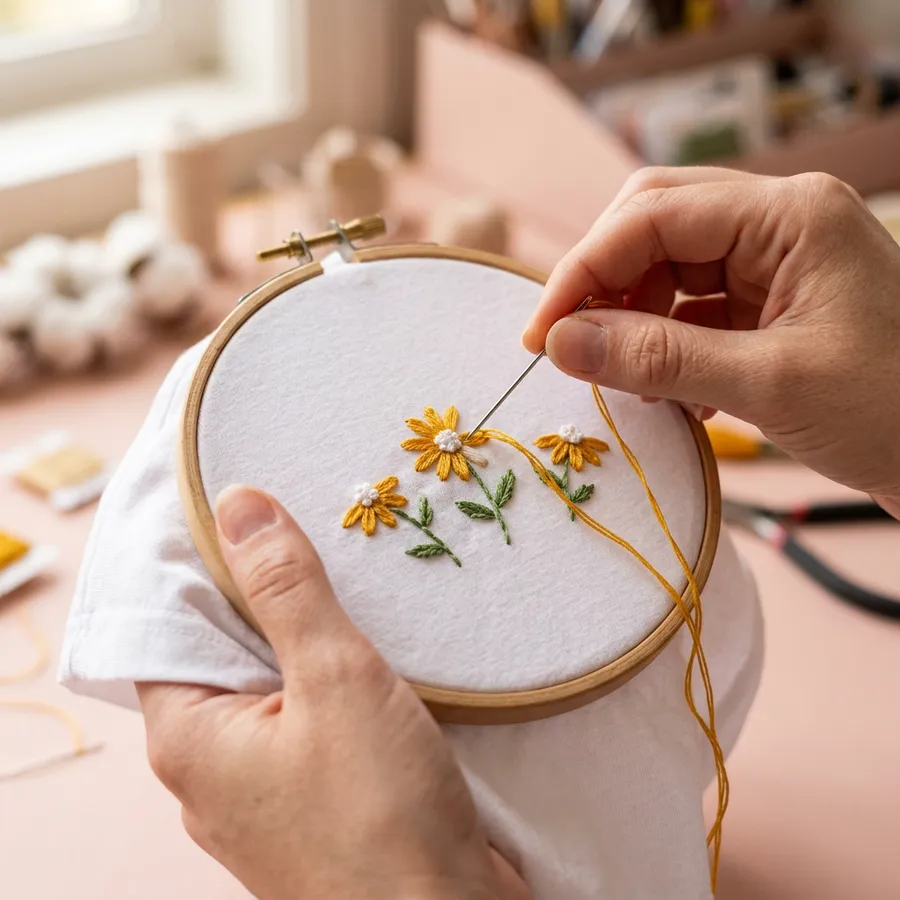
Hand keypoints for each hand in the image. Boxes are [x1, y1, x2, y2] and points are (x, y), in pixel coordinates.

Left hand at [137, 486, 529, 899]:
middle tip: (314, 527)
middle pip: (228, 651)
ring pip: (277, 683)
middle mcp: (215, 767)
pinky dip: (336, 680)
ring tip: (352, 578)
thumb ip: (286, 589)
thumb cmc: (381, 814)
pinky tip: (375, 649)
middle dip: (270, 593)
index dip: (206, 561)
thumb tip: (239, 506)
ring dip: (312, 637)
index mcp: (189, 737)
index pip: (173, 623)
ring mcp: (265, 790)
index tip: (249, 504)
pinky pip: (312, 718)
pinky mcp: (315, 801)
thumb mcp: (334, 679)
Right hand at [523, 167, 899, 514]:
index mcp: (789, 215)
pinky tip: (668, 393)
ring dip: (633, 323)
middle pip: (653, 228)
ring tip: (625, 380)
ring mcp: (776, 263)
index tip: (541, 335)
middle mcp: (778, 224)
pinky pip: (692, 311)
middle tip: (567, 347)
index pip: (650, 216)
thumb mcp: (769, 384)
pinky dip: (665, 348)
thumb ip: (657, 358)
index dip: (582, 271)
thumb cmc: (895, 411)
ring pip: (667, 272)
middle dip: (603, 286)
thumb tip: (560, 343)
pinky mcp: (772, 305)